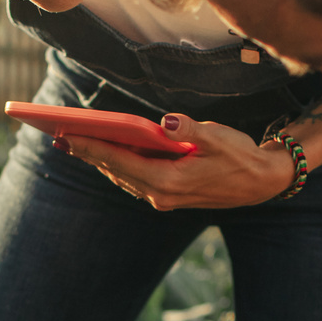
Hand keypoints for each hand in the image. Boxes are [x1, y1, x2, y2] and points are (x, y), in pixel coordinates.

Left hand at [57, 115, 295, 209]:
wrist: (262, 181)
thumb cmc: (240, 156)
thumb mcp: (218, 138)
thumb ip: (189, 130)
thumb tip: (166, 122)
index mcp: (169, 180)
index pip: (120, 160)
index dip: (91, 147)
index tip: (65, 136)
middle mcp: (161, 194)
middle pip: (115, 170)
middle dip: (87, 153)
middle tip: (59, 136)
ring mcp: (164, 198)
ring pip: (123, 176)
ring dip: (100, 161)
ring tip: (74, 143)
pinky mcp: (169, 195)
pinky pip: (134, 179)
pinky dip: (117, 165)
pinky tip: (106, 153)